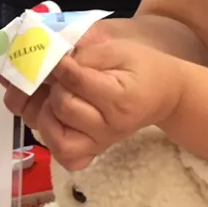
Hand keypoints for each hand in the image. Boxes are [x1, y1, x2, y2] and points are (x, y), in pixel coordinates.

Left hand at [2, 39, 187, 169]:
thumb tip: (52, 57)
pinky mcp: (92, 152)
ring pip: (57, 139)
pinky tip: (53, 121)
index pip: (77, 82)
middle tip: (58, 75)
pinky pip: (65, 158)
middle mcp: (109, 127)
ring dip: (45, 115)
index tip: (55, 54)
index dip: (59, 64)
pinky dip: (52, 141)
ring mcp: (99, 144)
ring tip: (52, 98)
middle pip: (63, 107)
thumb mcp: (118, 49)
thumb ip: (85, 52)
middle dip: (53, 86)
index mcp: (119, 98)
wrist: (162, 94)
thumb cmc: (140, 67)